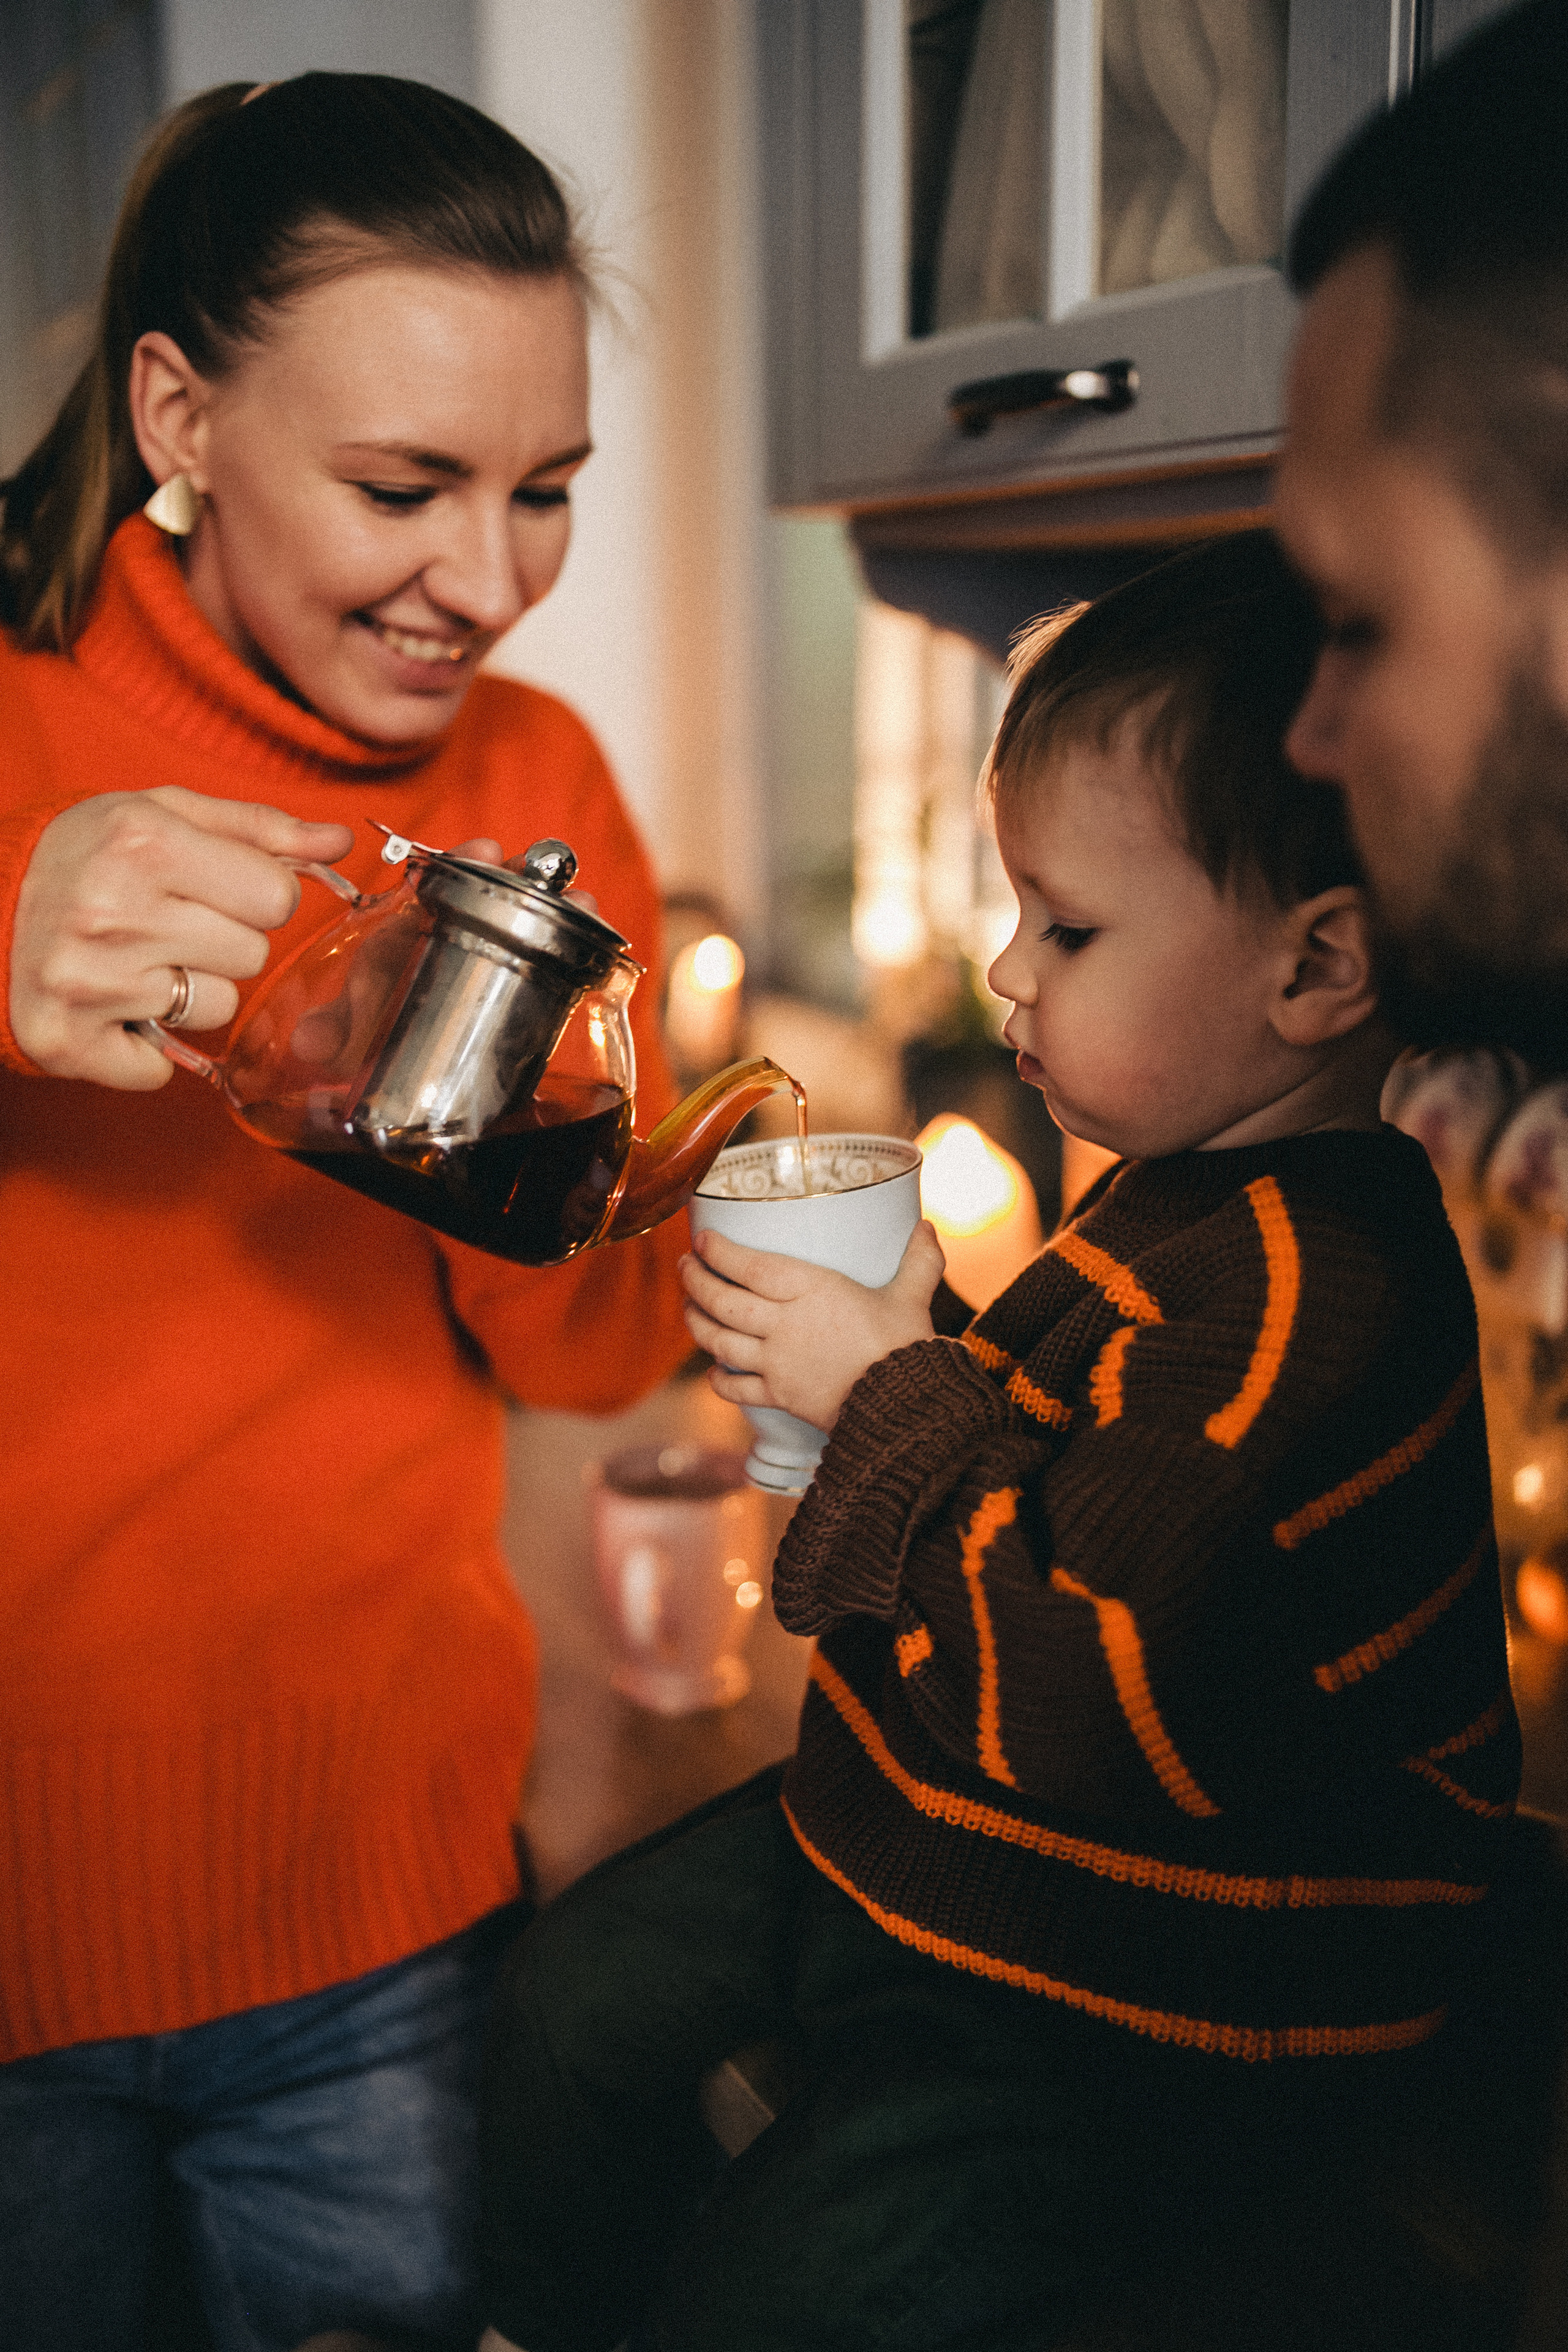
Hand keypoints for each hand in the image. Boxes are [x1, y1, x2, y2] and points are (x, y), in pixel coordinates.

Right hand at [10, 787, 353, 1087]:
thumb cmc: (81, 855)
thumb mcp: (161, 814)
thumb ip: (256, 829)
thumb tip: (337, 842)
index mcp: (143, 842)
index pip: (277, 897)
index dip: (254, 895)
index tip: (212, 888)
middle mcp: (114, 911)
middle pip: (251, 955)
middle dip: (221, 941)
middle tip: (165, 923)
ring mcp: (88, 980)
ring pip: (217, 1010)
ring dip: (187, 992)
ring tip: (135, 958)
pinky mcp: (65, 1039)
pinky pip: (159, 1069)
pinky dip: (142, 1046)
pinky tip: (112, 1005)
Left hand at [680, 1220, 946, 1429]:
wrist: (904, 1407)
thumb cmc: (905, 1347)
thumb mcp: (912, 1296)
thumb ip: (918, 1261)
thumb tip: (928, 1228)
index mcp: (811, 1290)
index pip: (750, 1266)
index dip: (720, 1251)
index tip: (704, 1241)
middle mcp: (784, 1323)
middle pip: (724, 1301)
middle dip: (697, 1282)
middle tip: (685, 1267)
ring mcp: (777, 1362)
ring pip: (720, 1340)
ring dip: (698, 1323)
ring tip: (688, 1308)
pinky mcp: (780, 1396)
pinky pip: (737, 1388)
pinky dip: (721, 1380)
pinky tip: (715, 1372)